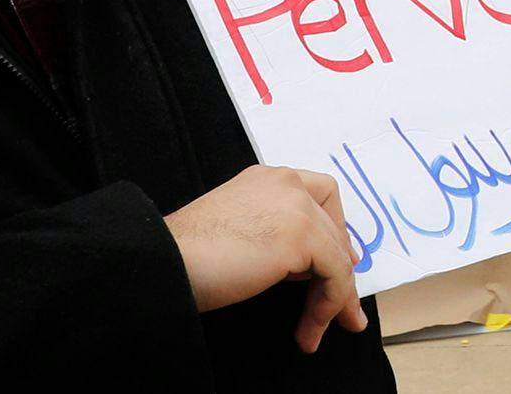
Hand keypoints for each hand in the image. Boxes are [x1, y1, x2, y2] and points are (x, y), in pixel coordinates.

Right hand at [163, 166, 368, 353]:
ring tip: (317, 331)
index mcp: (267, 179)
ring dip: (334, 298)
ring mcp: (295, 206)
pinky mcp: (301, 235)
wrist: (167, 259)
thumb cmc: (189, 254)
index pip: (320, 195)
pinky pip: (335, 275)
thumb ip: (275, 235)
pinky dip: (328, 306)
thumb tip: (314, 268)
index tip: (339, 261)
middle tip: (342, 309)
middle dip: (340, 272)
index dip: (335, 229)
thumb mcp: (242, 233)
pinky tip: (308, 329)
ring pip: (338, 256)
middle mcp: (285, 183)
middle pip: (334, 227)